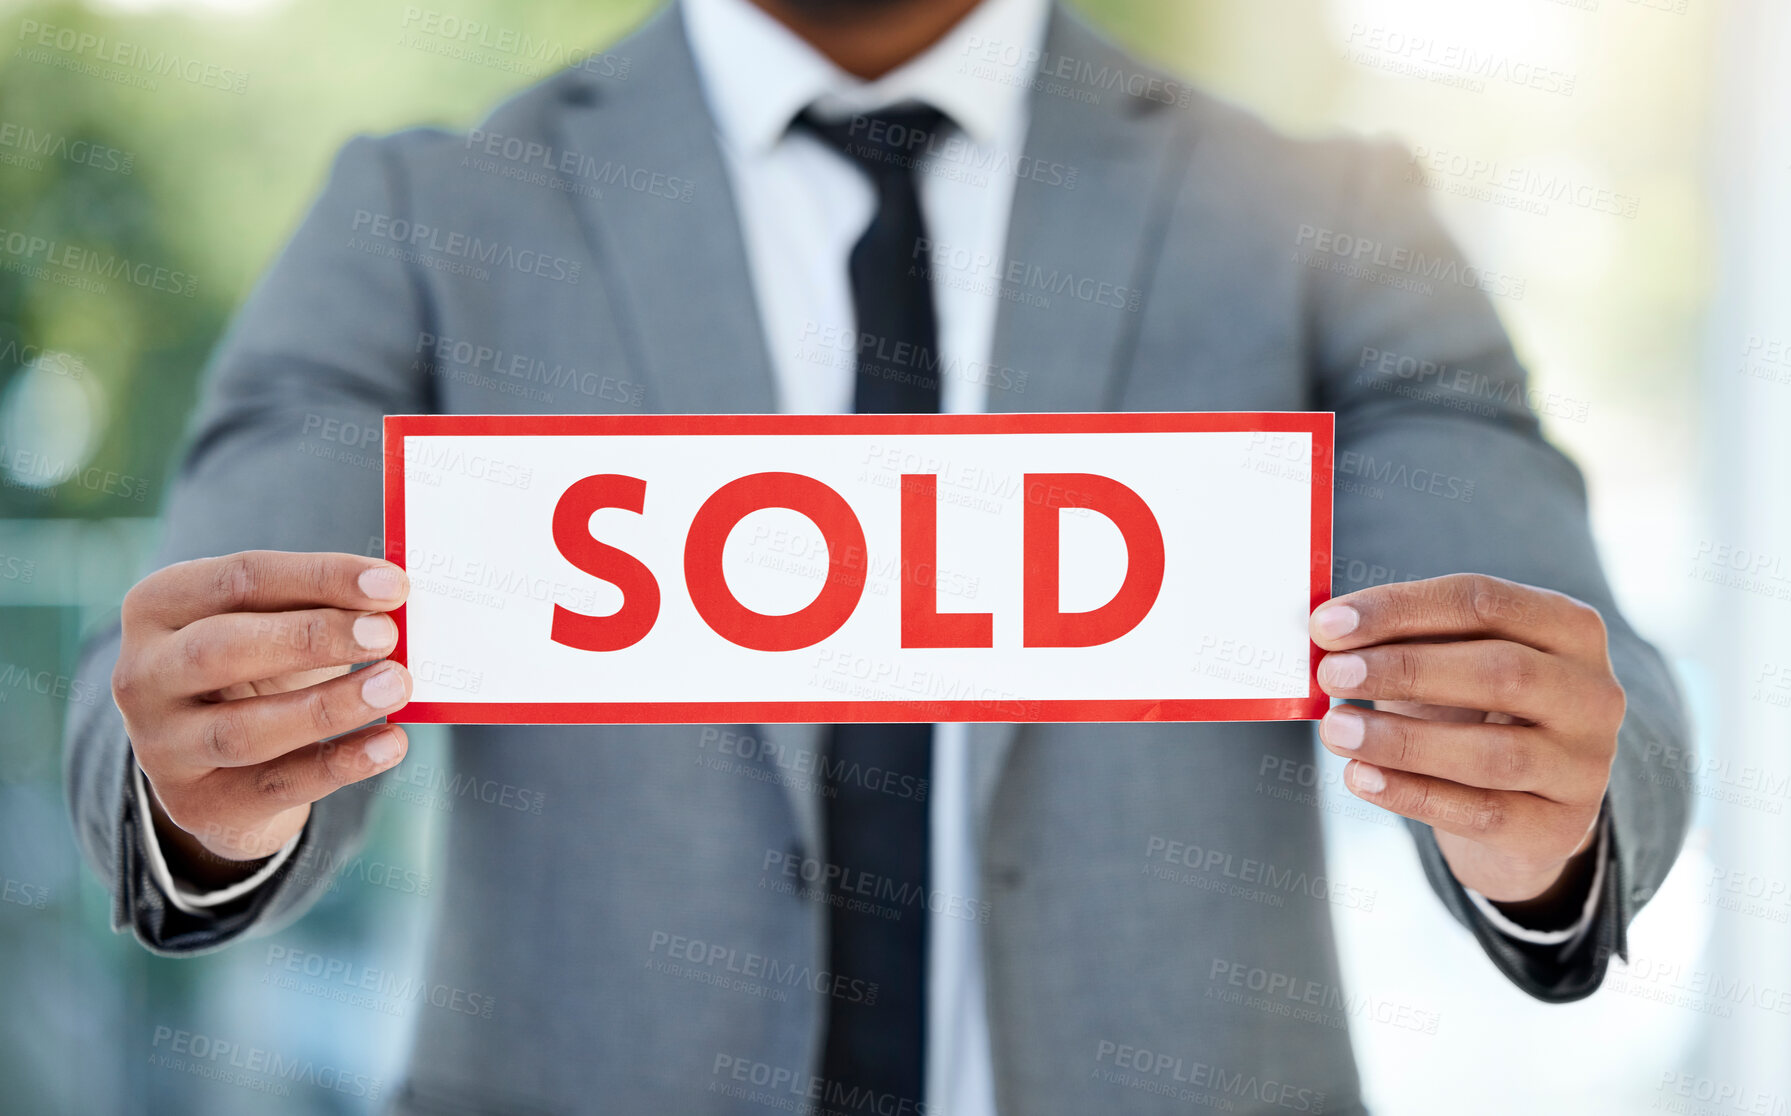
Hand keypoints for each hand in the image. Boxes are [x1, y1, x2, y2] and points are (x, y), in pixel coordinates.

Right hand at [113, 551, 412, 877]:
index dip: (320, 577)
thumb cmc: (256, 669)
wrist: (216, 765)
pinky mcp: (197, 803)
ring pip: (244, 729)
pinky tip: (390, 743)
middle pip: (223, 649)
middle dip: (312, 637)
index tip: (392, 584)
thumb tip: (394, 597)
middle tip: (386, 634)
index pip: (240, 579)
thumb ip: (321, 607)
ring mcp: (161, 746)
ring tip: (396, 685)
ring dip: (329, 707)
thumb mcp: (272, 625)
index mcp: (158, 605)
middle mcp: (143, 674)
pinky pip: (276, 785)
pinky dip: (340, 763)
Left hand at [1308, 573, 1622, 907]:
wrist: (1521, 808)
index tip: (1327, 625)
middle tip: (1331, 674)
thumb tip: (1325, 632)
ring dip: (1401, 740)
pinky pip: (1481, 812)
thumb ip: (1400, 641)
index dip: (1400, 608)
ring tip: (1335, 730)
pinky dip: (1412, 794)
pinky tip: (1360, 777)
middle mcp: (1594, 693)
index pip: (1483, 602)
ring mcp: (1585, 765)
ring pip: (1494, 753)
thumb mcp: (1448, 664)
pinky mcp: (1559, 827)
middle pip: (1501, 672)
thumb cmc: (1473, 713)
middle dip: (1405, 669)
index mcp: (1568, 628)